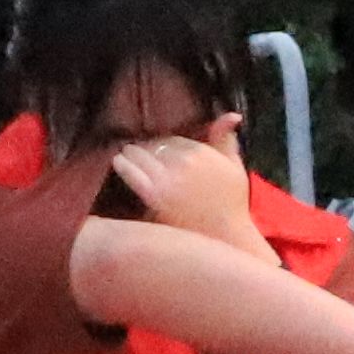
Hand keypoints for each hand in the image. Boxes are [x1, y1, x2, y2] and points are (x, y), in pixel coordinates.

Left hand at [101, 128, 261, 252]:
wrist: (226, 238)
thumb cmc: (233, 205)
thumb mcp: (235, 167)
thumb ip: (227, 139)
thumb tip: (232, 115)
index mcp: (203, 152)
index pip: (173, 139)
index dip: (163, 144)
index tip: (158, 150)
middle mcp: (185, 161)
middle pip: (155, 145)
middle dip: (147, 148)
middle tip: (137, 151)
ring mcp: (169, 178)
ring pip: (141, 155)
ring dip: (132, 153)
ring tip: (126, 155)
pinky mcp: (156, 196)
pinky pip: (133, 173)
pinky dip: (123, 165)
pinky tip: (118, 161)